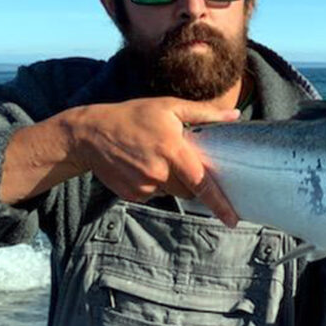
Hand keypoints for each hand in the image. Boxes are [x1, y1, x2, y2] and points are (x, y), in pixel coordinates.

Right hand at [67, 97, 240, 224]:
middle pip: (189, 190)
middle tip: (179, 160)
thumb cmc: (133, 116)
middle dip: (191, 181)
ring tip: (155, 158)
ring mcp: (144, 186)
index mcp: (173, 150)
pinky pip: (154, 195)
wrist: (89, 133)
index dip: (219, 204)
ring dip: (172, 181)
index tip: (232, 219)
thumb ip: (205, 113)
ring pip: (172, 192)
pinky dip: (155, 184)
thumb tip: (236, 115)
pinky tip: (142, 166)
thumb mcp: (169, 107)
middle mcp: (159, 172)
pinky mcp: (132, 195)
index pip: (202, 183)